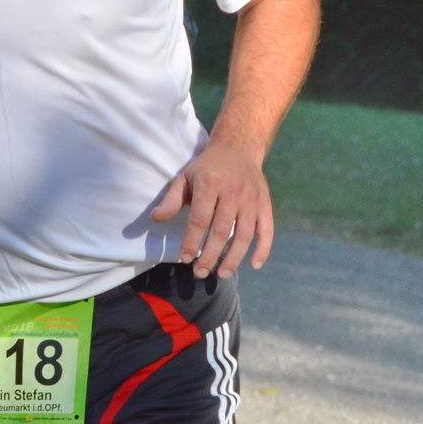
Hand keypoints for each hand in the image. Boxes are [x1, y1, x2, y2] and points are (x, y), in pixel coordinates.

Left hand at [151, 143, 272, 279]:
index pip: (200, 219)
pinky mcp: (265, 204)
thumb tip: (155, 218)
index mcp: (210, 183)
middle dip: (210, 255)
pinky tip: (254, 265)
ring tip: (221, 274)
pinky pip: (267, 230)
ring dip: (233, 258)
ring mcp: (252, 199)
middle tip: (200, 273)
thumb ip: (172, 199)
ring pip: (244, 235)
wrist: (238, 148)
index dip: (192, 241)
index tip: (185, 258)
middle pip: (221, 230)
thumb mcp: (185, 178)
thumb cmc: (206, 168)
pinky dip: (263, 249)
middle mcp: (233, 192)